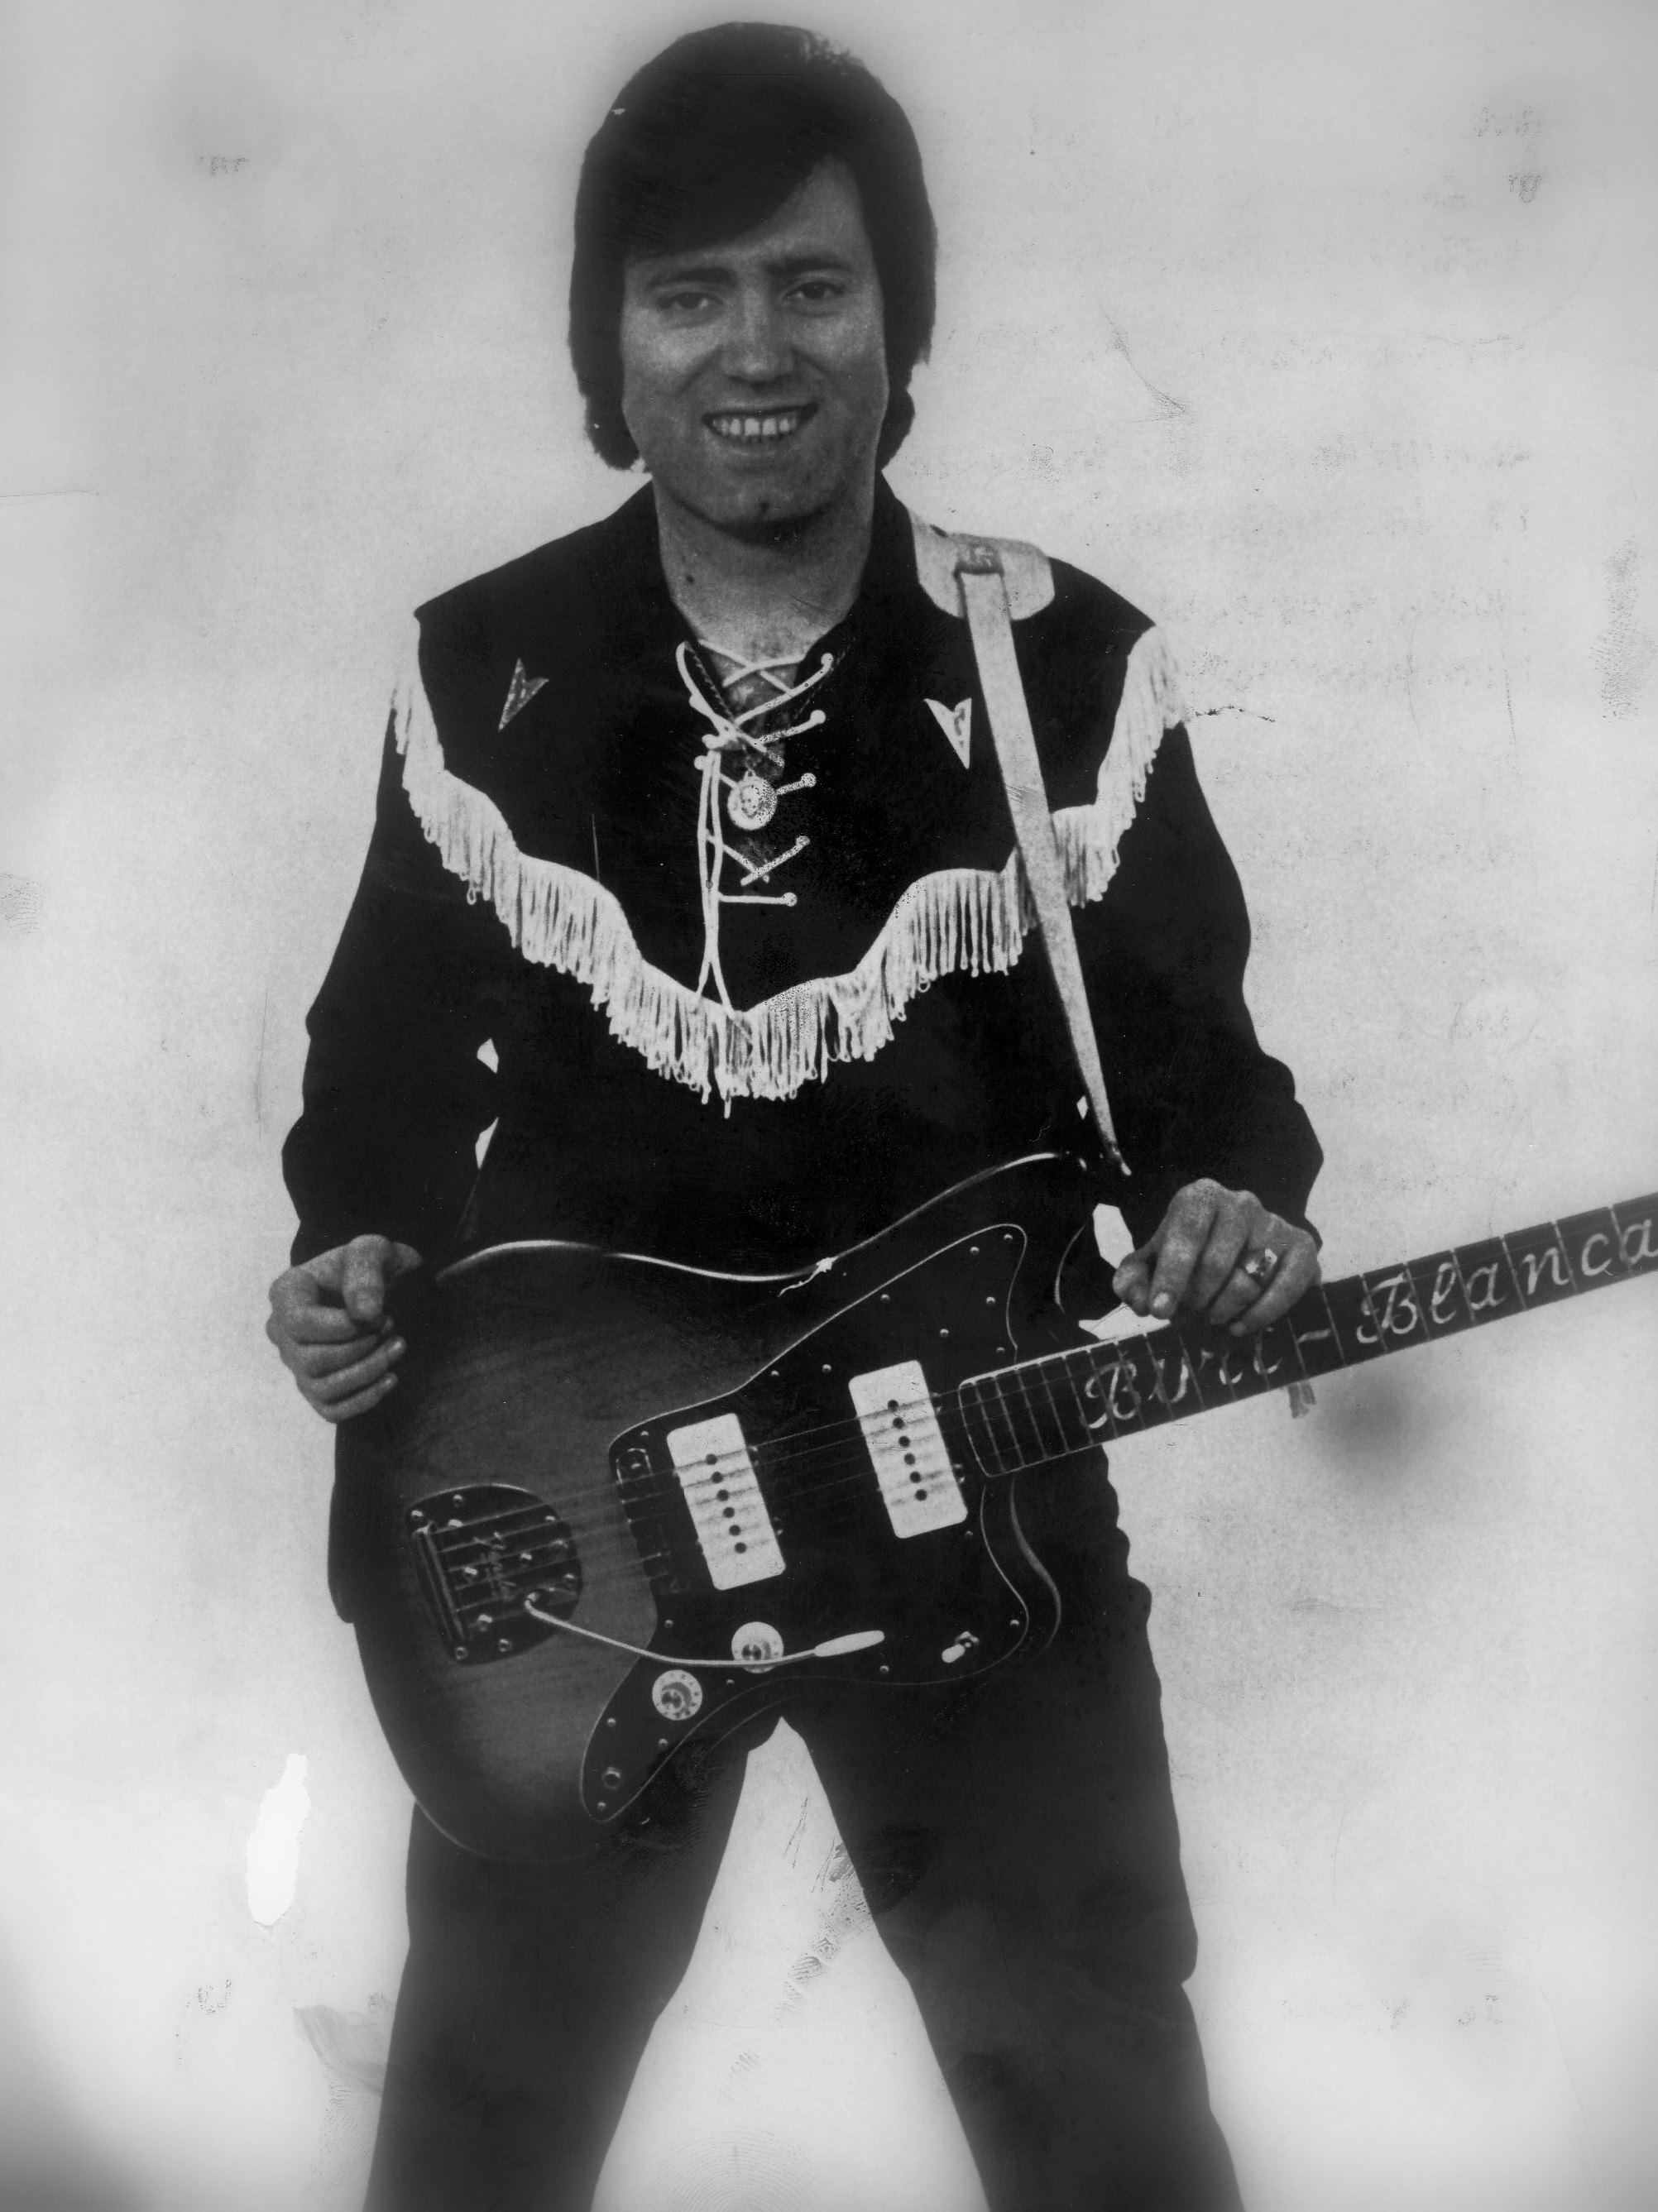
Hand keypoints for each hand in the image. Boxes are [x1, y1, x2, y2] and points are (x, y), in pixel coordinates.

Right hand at [266, 1234, 423, 1422]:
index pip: (299, 1324)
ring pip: (321, 1387)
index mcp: (286, 1293)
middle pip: (310, 1361)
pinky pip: (331, 1410)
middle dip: (360, 1349)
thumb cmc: (375, 1265)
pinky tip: (391, 1378)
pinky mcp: (316, 1387)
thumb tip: (363, 1313)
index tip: (379, 1314)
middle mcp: (282, 1332)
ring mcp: (296, 1363)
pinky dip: (365, 1399)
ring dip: (368, 1372)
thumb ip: (366, 1272)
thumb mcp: (374, 1251)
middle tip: (391, 1326)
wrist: (387, 1285)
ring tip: (398, 1346)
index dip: (343, 1327)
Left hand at [1111, 1180, 1318, 1335]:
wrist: (1239, 1253)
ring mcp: (1275, 1224)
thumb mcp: (1152, 1266)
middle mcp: (1241, 1203)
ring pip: (1248, 1280)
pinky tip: (1240, 1327)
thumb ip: (1133, 1280)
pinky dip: (1260, 1315)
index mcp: (1201, 1197)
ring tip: (1211, 1319)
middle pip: (1216, 1263)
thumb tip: (1140, 1302)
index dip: (1171, 1276)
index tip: (1160, 1312)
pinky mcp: (1303, 1248)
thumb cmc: (1187, 1259)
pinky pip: (1285, 1288)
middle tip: (1187, 1317)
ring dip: (1224, 1310)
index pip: (1186, 1233)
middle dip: (1195, 1300)